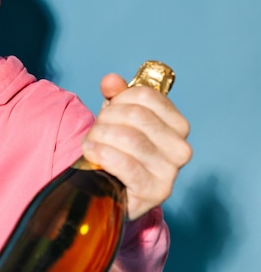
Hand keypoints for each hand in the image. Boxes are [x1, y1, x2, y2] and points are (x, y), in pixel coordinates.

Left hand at [81, 73, 191, 220]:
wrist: (113, 190)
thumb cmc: (118, 150)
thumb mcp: (117, 118)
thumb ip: (116, 95)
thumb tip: (111, 80)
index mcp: (177, 125)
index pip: (146, 95)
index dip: (119, 99)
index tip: (108, 109)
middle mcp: (180, 148)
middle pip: (136, 115)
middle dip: (106, 119)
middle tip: (96, 130)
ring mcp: (170, 171)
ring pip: (129, 138)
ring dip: (101, 138)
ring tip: (92, 144)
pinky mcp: (155, 191)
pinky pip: (126, 164)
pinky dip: (103, 154)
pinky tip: (92, 153)